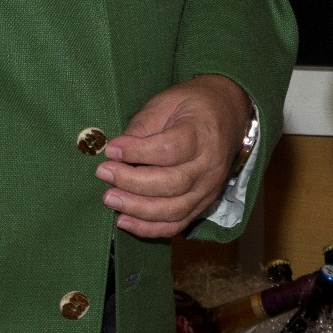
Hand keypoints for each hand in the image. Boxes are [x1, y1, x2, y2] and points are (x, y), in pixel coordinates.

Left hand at [96, 74, 251, 237]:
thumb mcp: (166, 103)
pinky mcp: (203, 204)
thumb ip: (142, 127)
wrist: (228, 115)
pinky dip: (149, 228)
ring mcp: (208, 188)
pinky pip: (177, 225)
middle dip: (132, 181)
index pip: (170, 149)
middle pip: (171, 183)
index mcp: (202, 134)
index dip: (137, 152)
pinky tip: (124, 220)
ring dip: (137, 208)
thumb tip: (114, 152)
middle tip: (103, 173)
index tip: (112, 149)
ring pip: (173, 209)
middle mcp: (209, 165)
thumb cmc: (192, 106)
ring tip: (110, 199)